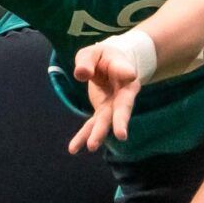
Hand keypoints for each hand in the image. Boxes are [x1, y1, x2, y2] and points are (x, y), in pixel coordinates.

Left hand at [67, 37, 144, 153]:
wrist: (111, 65)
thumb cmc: (103, 57)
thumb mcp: (92, 53)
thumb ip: (86, 61)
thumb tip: (81, 74)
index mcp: (124, 71)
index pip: (125, 71)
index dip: (126, 73)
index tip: (130, 75)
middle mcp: (123, 92)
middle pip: (122, 107)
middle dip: (120, 120)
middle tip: (121, 135)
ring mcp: (113, 105)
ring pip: (107, 121)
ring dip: (99, 134)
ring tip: (91, 146)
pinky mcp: (102, 112)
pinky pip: (92, 125)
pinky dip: (82, 137)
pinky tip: (73, 149)